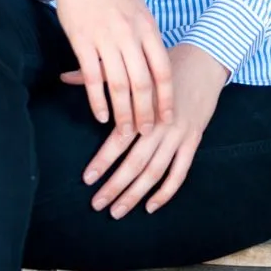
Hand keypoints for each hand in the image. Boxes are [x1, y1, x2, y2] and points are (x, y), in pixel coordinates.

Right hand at [44, 0, 173, 136]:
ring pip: (118, 85)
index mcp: (147, 27)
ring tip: (125, 131)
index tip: (167, 118)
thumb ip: (147, 35)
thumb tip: (156, 63)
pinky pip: (92, 78)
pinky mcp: (82, 41)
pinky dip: (97, 101)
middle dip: (146, 112)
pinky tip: (100, 116)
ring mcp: (105, 38)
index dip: (166, 98)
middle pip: (142, 83)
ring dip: (123, 113)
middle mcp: (129, 34)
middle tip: (146, 132)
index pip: (163, 70)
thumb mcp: (138, 8)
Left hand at [63, 43, 229, 218]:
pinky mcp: (194, 140)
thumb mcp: (134, 67)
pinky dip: (166, 191)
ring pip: (155, 171)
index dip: (103, 161)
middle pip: (136, 162)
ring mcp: (179, 134)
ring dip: (136, 194)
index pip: (119, 140)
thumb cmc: (164, 62)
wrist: (205, 59)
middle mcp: (161, 124)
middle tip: (96, 204)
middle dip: (115, 186)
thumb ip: (100, 75)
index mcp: (144, 106)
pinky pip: (180, 172)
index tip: (87, 179)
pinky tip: (151, 206)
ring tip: (117, 211)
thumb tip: (65, 76)